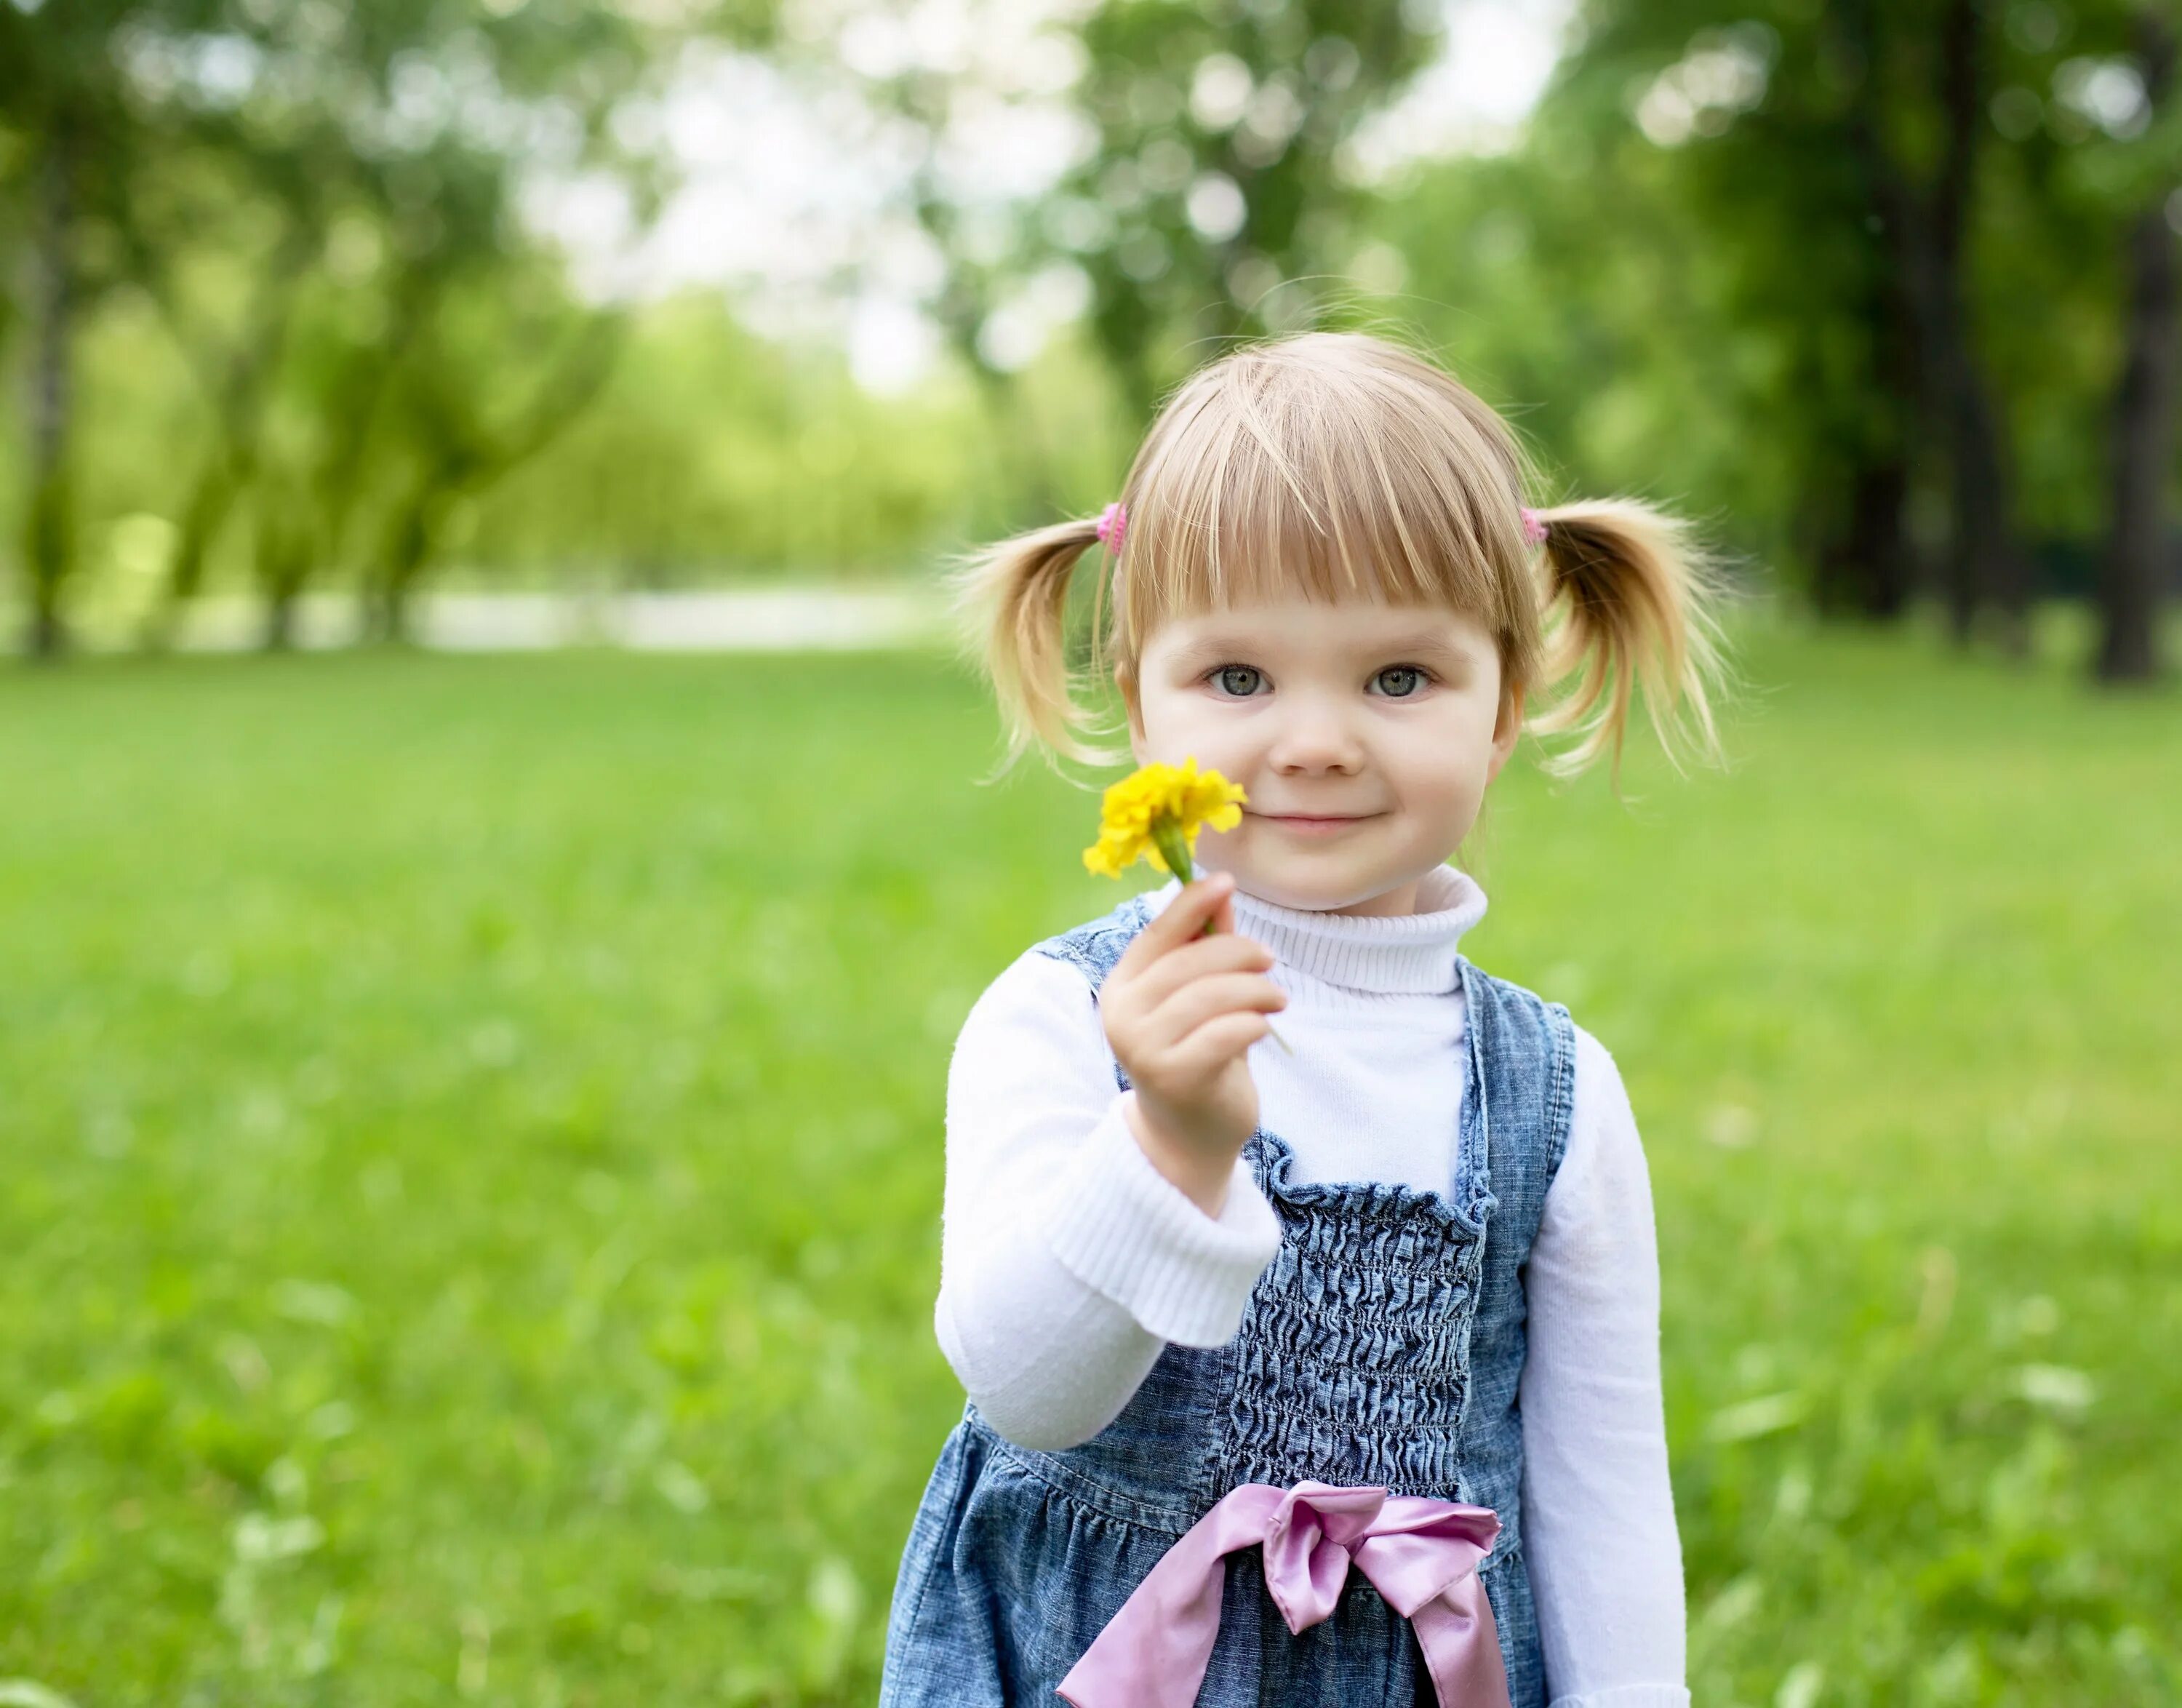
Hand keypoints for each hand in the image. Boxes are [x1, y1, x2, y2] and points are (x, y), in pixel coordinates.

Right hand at [1099, 872, 1287, 1214]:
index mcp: (1122, 986)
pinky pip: (1225, 1032)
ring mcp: (1143, 1048)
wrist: (1189, 1137)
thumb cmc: (1198, 1055)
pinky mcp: (1174, 1077)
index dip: (1191, 903)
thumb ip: (1206, 945)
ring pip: (1210, 994)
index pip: (1157, 933)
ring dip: (1256, 989)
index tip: (1227, 881)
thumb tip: (1221, 889)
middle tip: (1269, 961)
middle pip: (1189, 961)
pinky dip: (1254, 1022)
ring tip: (1277, 998)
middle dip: (1239, 953)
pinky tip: (1264, 1027)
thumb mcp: (1201, 997)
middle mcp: (1122, 1014)